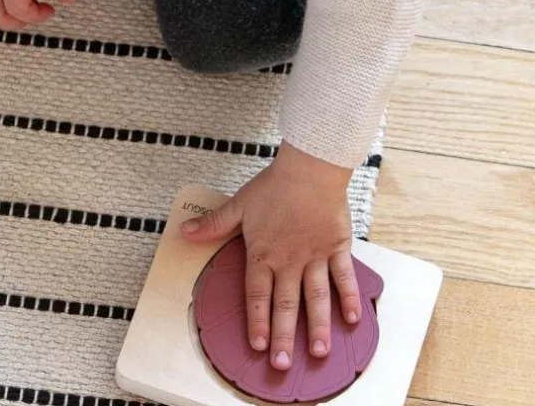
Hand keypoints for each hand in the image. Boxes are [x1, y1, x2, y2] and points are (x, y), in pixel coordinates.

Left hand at [181, 142, 360, 370]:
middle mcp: (289, 260)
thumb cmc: (272, 187)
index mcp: (263, 252)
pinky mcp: (336, 248)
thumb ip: (213, 225)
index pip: (257, 293)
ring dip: (316, 326)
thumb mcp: (238, 205)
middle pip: (285, 303)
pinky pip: (343, 277)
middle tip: (282, 364)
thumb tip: (184, 232)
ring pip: (316, 297)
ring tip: (317, 352)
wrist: (307, 170)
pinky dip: (348, 298)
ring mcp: (314, 256)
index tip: (256, 344)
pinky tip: (350, 320)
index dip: (256, 320)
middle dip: (282, 336)